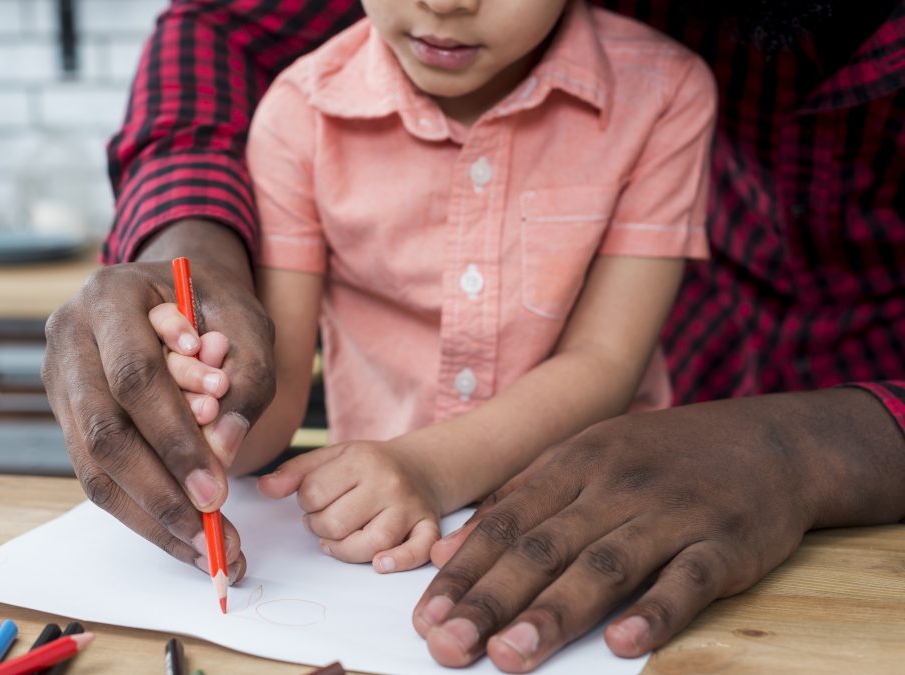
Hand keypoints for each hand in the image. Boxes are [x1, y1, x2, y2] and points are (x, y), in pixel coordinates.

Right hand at [42, 220, 275, 581]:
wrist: (175, 290)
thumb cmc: (216, 305)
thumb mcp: (249, 324)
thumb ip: (247, 379)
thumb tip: (223, 452)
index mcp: (111, 295)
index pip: (135, 376)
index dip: (174, 437)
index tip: (216, 490)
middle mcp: (70, 334)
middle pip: (105, 429)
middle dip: (161, 489)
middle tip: (211, 531)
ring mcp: (59, 376)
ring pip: (92, 463)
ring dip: (150, 514)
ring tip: (203, 548)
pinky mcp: (66, 413)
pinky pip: (95, 473)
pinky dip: (141, 510)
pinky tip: (181, 535)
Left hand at [258, 441, 442, 571]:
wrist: (420, 466)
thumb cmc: (368, 466)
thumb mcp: (332, 457)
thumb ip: (295, 472)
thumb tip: (264, 488)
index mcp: (360, 460)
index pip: (313, 494)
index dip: (305, 503)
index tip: (315, 500)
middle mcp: (388, 482)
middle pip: (336, 523)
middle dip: (321, 527)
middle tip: (326, 520)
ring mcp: (409, 507)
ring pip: (370, 543)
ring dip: (345, 550)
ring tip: (339, 540)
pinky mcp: (427, 527)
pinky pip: (417, 551)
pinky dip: (398, 561)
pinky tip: (380, 564)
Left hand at [412, 389, 904, 671]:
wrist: (768, 442)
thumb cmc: (658, 457)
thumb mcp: (584, 458)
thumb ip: (518, 501)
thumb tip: (449, 552)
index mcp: (574, 461)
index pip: (505, 521)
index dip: (463, 571)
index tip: (425, 616)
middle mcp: (615, 483)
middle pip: (543, 546)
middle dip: (491, 599)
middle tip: (450, 644)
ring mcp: (671, 512)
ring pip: (604, 564)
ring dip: (554, 612)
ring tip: (511, 654)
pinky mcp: (724, 542)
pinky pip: (687, 579)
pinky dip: (654, 612)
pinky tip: (620, 643)